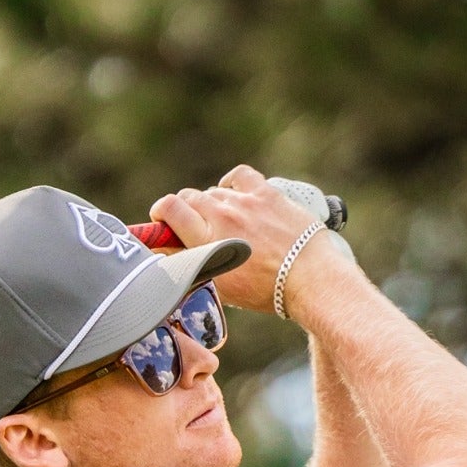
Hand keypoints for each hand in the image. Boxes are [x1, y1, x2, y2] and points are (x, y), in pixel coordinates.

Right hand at [148, 166, 335, 313]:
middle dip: (181, 211)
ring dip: (208, 204)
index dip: (159, 214)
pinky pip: (238, 176)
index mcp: (206, 239)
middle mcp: (222, 214)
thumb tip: (169, 251)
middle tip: (188, 228)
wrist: (308, 276)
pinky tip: (233, 194)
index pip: (169, 209)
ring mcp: (244, 200)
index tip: (159, 223)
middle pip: (187, 197)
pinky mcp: (265, 192)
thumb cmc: (265, 290)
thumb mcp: (221, 285)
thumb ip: (192, 263)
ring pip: (212, 192)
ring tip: (219, 223)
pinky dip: (231, 184)